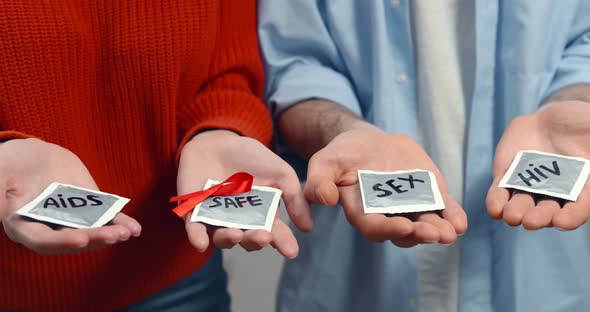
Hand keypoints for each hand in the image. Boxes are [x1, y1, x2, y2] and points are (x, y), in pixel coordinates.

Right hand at [0, 138, 140, 254]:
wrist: (33, 155)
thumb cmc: (9, 166)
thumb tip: (0, 208)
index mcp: (23, 226)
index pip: (42, 240)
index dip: (61, 242)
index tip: (81, 239)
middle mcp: (50, 228)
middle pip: (73, 239)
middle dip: (95, 238)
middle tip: (115, 236)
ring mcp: (72, 220)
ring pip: (92, 231)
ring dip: (111, 234)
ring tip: (127, 233)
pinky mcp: (90, 209)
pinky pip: (106, 219)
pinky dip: (121, 223)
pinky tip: (135, 228)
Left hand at [177, 130, 311, 258]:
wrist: (219, 141)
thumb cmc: (252, 158)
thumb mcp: (281, 174)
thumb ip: (295, 198)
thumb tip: (308, 228)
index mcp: (263, 216)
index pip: (275, 234)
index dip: (283, 243)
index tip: (291, 251)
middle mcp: (241, 223)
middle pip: (248, 240)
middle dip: (255, 241)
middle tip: (262, 236)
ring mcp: (217, 219)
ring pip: (223, 238)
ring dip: (229, 240)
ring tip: (236, 233)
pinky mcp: (194, 212)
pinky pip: (195, 230)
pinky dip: (198, 238)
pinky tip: (201, 243)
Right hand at [305, 125, 466, 247]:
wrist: (366, 141)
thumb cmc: (341, 154)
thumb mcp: (324, 162)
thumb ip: (319, 181)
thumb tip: (325, 200)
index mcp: (362, 212)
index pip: (375, 227)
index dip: (389, 229)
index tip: (404, 227)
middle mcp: (387, 215)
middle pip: (404, 231)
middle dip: (419, 233)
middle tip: (434, 234)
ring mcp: (410, 206)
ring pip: (426, 223)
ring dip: (439, 230)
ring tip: (451, 232)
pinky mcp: (429, 194)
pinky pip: (442, 208)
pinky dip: (452, 216)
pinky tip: (460, 223)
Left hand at [487, 101, 589, 229]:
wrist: (553, 117)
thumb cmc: (583, 124)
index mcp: (582, 185)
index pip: (578, 208)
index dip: (571, 217)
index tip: (562, 222)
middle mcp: (556, 192)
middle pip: (547, 211)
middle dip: (539, 217)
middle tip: (531, 222)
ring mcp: (531, 185)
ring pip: (522, 204)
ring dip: (516, 213)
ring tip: (513, 217)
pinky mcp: (508, 176)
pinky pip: (500, 192)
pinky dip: (496, 201)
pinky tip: (495, 210)